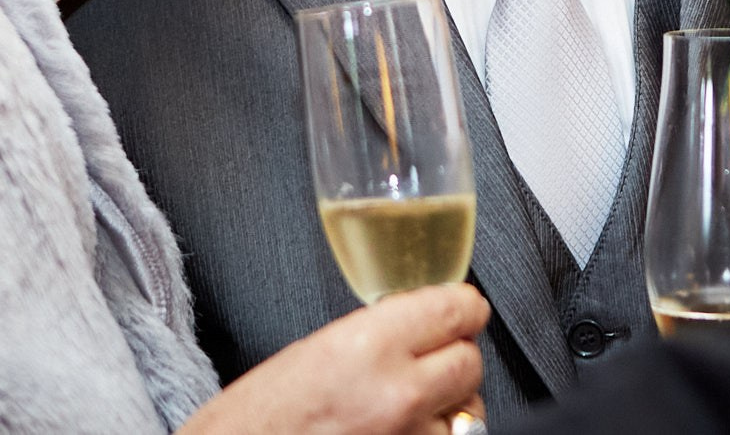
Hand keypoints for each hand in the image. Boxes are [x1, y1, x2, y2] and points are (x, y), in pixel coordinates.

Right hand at [180, 283, 487, 434]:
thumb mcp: (318, 349)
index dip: (463, 307)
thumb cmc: (259, 416)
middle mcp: (396, 394)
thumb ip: (379, 332)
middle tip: (435, 354)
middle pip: (469, 361)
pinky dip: (435, 434)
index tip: (463, 308)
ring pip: (469, 411)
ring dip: (451, 403)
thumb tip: (422, 321)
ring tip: (414, 403)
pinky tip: (407, 430)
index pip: (454, 311)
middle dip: (456, 354)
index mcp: (367, 345)